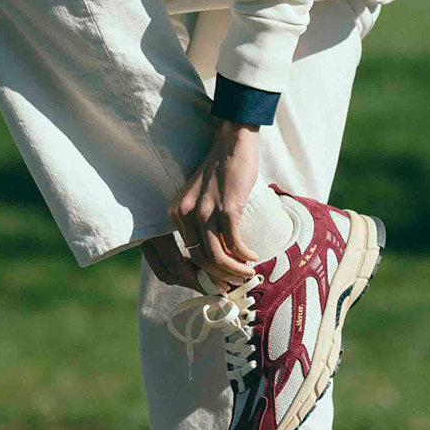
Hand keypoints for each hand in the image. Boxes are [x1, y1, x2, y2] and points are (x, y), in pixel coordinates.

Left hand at [164, 119, 260, 289]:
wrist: (232, 143)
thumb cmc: (220, 171)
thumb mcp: (199, 198)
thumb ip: (200, 222)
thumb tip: (213, 256)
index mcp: (176, 213)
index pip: (182, 254)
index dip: (198, 275)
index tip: (214, 284)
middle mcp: (186, 214)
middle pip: (199, 260)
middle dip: (217, 279)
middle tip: (232, 286)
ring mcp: (206, 211)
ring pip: (216, 256)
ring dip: (233, 271)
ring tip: (247, 274)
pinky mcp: (227, 207)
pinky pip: (234, 243)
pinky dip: (244, 255)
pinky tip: (253, 257)